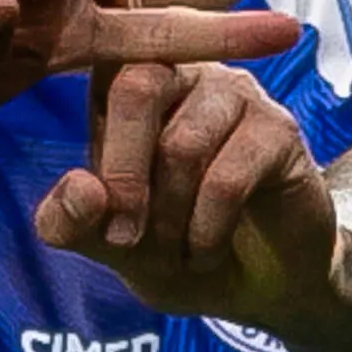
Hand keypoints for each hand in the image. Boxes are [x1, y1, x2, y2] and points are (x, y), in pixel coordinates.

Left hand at [31, 60, 339, 326]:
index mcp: (126, 77)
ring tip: (173, 254)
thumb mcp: (107, 243)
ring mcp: (235, 92)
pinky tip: (205, 252)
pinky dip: (206, 230)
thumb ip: (72, 220)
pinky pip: (228, 178)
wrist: (253, 283)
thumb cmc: (172, 244)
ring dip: (169, 216)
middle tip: (125, 238)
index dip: (92, 150)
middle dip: (124, 176)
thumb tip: (79, 190)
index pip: (95, 80)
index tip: (93, 212)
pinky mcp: (278, 130)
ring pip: (183, 142)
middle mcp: (182, 68)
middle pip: (137, 88)